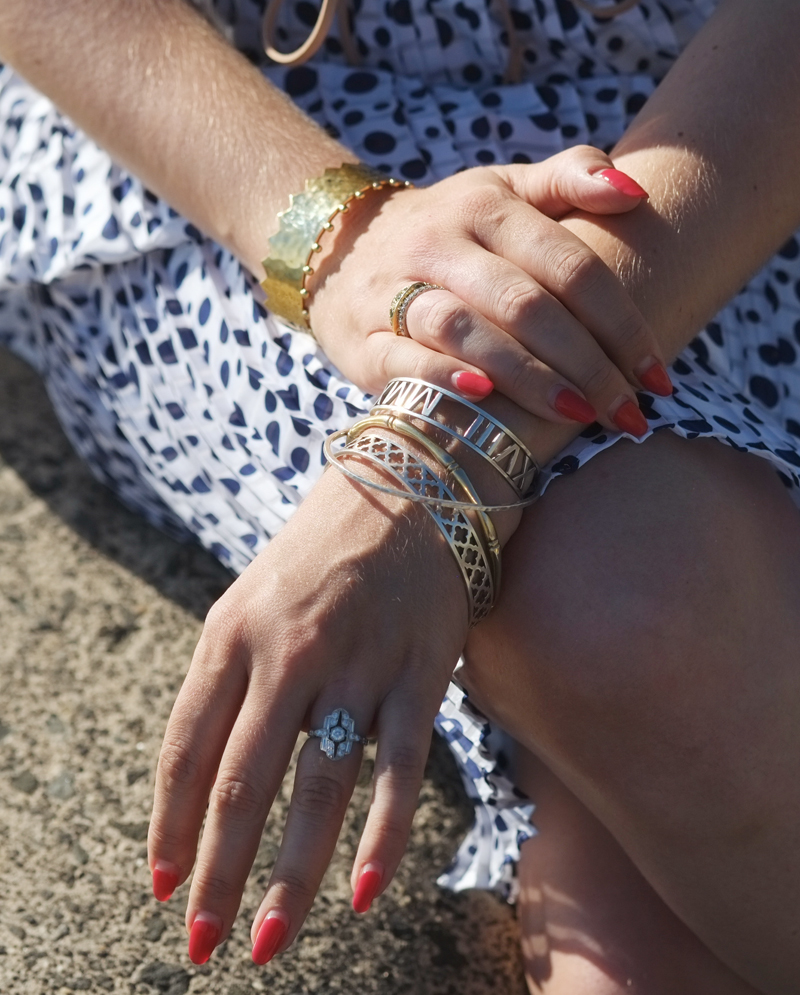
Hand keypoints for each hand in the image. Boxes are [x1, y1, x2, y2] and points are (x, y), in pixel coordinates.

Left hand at [147, 463, 469, 964]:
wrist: (410, 484)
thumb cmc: (322, 551)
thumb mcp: (252, 599)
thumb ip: (229, 678)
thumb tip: (206, 780)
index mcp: (231, 633)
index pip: (186, 749)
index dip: (170, 826)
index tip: (162, 886)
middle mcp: (288, 652)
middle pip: (242, 784)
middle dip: (215, 874)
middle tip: (199, 946)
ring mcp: (356, 664)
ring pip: (317, 789)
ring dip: (290, 877)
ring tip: (266, 944)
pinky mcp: (419, 673)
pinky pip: (398, 770)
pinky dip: (381, 837)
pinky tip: (362, 894)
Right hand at [309, 146, 671, 435]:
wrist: (341, 250)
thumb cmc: (450, 230)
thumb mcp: (502, 189)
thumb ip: (568, 178)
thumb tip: (636, 193)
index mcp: (485, 206)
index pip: (568, 264)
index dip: (619, 321)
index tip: (656, 373)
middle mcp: (439, 243)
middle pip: (524, 303)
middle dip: (586, 362)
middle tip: (628, 413)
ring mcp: (394, 290)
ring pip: (465, 329)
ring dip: (527, 377)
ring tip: (578, 415)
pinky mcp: (362, 339)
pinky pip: (403, 358)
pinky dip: (443, 376)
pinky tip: (484, 398)